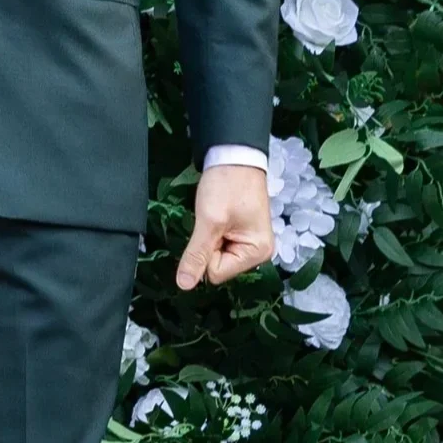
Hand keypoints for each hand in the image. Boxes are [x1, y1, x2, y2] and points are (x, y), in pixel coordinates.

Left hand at [175, 164, 274, 289]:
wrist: (234, 156)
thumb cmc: (226, 186)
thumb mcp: (209, 221)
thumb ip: (197, 254)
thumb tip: (184, 285)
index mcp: (258, 253)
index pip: (216, 273)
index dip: (205, 253)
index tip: (210, 229)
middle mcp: (258, 253)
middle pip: (217, 266)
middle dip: (207, 246)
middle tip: (213, 221)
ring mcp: (250, 244)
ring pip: (214, 256)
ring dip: (208, 238)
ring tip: (215, 217)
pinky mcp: (241, 235)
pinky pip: (218, 245)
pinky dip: (211, 233)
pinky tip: (216, 217)